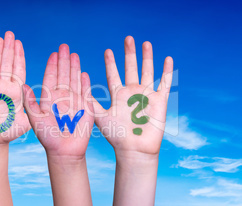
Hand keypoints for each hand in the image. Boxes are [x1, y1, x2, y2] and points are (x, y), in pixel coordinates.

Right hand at [0, 31, 29, 143]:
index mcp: (16, 91)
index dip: (18, 56)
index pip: (17, 69)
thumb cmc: (10, 131)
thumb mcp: (26, 120)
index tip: (19, 43)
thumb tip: (39, 95)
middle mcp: (3, 87)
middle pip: (6, 64)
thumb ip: (32, 108)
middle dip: (8, 49)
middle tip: (9, 33)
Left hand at [23, 44, 93, 157]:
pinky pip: (85, 92)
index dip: (52, 65)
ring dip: (74, 67)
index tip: (53, 53)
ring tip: (74, 54)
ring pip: (74, 80)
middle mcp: (61, 97)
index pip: (51, 77)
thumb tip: (22, 85)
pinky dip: (85, 83)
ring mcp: (74, 101)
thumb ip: (29, 102)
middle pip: (63, 75)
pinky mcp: (85, 108)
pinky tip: (84, 72)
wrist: (63, 151)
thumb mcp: (34, 119)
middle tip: (64, 46)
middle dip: (64, 60)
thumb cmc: (47, 137)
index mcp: (49, 98)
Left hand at [93, 36, 172, 157]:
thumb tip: (80, 83)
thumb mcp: (99, 115)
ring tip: (145, 43)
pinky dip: (167, 71)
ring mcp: (146, 95)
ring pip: (147, 71)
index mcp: (118, 95)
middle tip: (127, 38)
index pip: (114, 74)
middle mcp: (132, 92)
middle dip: (129, 53)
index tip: (108, 50)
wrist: (133, 149)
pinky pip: (165, 82)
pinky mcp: (159, 100)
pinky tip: (167, 59)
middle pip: (131, 68)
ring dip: (147, 57)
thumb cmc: (115, 136)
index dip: (111, 62)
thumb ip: (90, 100)